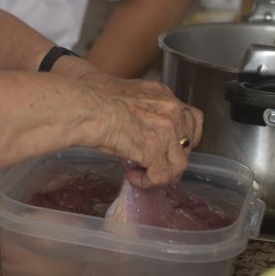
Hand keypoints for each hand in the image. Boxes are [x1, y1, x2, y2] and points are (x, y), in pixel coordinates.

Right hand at [87, 77, 203, 185]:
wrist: (85, 106)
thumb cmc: (90, 98)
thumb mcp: (122, 94)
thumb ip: (136, 109)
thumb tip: (128, 125)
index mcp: (162, 93)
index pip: (188, 118)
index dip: (177, 138)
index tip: (163, 146)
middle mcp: (171, 109)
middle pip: (189, 142)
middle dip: (170, 156)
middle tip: (147, 161)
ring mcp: (168, 130)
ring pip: (179, 164)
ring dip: (160, 172)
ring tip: (140, 172)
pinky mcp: (156, 150)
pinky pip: (162, 176)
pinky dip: (147, 182)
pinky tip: (132, 176)